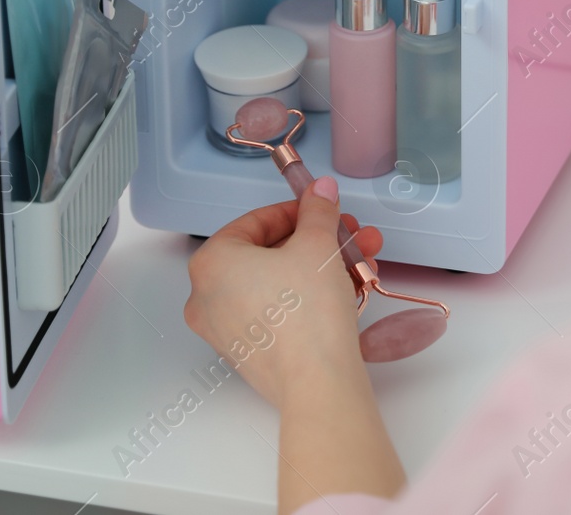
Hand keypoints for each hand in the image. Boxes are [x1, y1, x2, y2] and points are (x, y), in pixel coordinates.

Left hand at [186, 178, 406, 506]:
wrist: (317, 382)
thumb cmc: (307, 310)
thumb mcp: (318, 245)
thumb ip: (318, 210)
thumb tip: (321, 189)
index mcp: (211, 262)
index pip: (256, 222)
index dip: (299, 211)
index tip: (325, 210)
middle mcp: (206, 296)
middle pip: (270, 254)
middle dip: (319, 242)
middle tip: (351, 236)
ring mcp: (224, 328)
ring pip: (278, 283)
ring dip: (322, 268)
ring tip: (363, 264)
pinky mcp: (247, 353)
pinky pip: (276, 311)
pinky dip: (307, 297)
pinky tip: (347, 290)